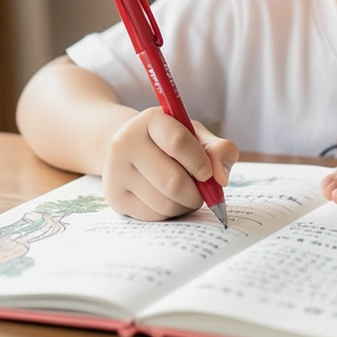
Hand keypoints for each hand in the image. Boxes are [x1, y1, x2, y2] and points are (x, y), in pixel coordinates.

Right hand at [103, 107, 236, 220]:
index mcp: (151, 120)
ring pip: (165, 203)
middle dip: (197, 193)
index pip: (178, 142)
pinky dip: (171, 213)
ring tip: (187, 194)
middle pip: (173, 181)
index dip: (200, 162)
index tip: (208, 174)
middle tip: (203, 191)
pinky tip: (170, 200)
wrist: (129, 150)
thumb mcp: (196, 136)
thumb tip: (221, 178)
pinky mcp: (115, 198)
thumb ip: (217, 150)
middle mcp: (126, 143)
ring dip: (186, 205)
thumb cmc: (170, 141)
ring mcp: (116, 172)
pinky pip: (155, 216)